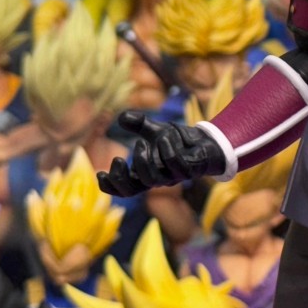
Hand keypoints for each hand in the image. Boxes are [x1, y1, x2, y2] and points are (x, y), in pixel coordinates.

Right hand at [98, 111, 221, 195]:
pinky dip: (167, 151)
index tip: (99, 174)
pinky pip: (176, 165)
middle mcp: (158, 178)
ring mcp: (174, 176)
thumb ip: (139, 124)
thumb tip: (120, 117)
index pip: (125, 189)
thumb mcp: (156, 130)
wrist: (208, 142)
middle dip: (121, 177)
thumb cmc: (180, 141)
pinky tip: (165, 138)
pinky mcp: (190, 169)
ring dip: (142, 161)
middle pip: (133, 190)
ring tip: (142, 143)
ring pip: (152, 179)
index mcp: (146, 173)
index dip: (111, 186)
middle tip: (119, 159)